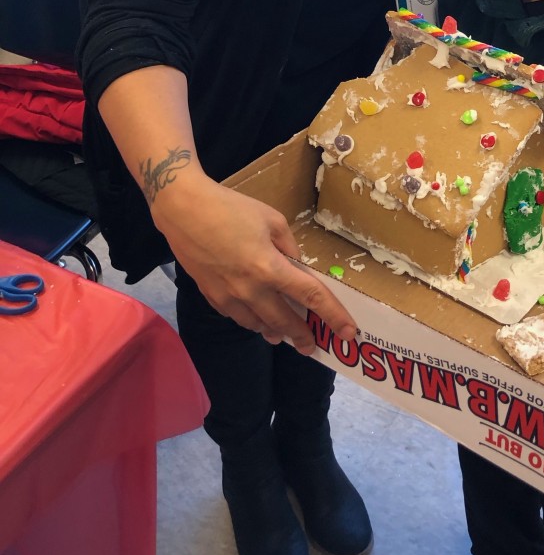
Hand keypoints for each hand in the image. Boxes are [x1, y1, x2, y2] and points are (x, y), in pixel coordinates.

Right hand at [153, 175, 356, 350]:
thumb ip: (289, 247)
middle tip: (313, 346)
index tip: (348, 332)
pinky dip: (252, 321)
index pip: (311, 297)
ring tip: (284, 334)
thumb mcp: (272, 219)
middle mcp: (251, 290)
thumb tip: (296, 266)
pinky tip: (257, 319)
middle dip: (302, 336)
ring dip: (275, 331)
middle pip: (285, 321)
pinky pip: (238, 318)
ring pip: (258, 325)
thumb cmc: (231, 208)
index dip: (333, 316)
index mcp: (270, 268)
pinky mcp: (211, 298)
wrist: (184, 211)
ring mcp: (228, 297)